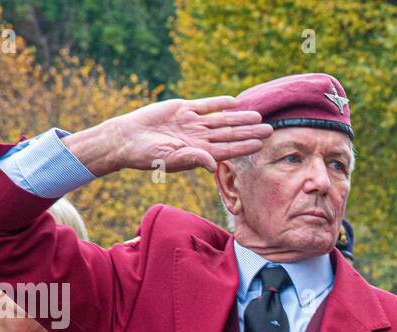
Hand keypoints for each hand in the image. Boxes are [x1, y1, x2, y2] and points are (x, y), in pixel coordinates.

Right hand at [63, 96, 272, 177]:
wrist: (127, 138)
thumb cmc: (148, 155)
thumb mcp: (171, 159)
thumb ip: (193, 159)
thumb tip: (212, 165)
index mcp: (199, 153)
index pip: (228, 150)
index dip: (244, 146)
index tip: (261, 144)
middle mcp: (199, 138)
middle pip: (230, 134)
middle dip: (249, 131)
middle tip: (269, 129)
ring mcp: (192, 123)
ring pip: (221, 119)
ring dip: (239, 117)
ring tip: (258, 115)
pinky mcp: (183, 109)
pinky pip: (205, 105)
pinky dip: (218, 103)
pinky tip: (233, 102)